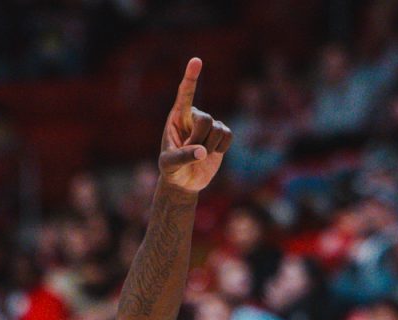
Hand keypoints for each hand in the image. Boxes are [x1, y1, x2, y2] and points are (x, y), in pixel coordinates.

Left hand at [158, 58, 232, 194]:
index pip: (184, 94)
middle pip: (205, 119)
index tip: (196, 61)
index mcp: (176, 117)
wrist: (184, 181)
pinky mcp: (221, 134)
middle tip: (190, 152)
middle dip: (199, 139)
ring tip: (198, 155)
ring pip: (217, 129)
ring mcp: (209, 124)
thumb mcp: (169, 165)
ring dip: (209, 147)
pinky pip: (228, 135)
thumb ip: (183, 157)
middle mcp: (193, 116)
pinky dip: (221, 148)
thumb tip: (202, 152)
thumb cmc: (171, 170)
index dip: (191, 78)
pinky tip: (212, 153)